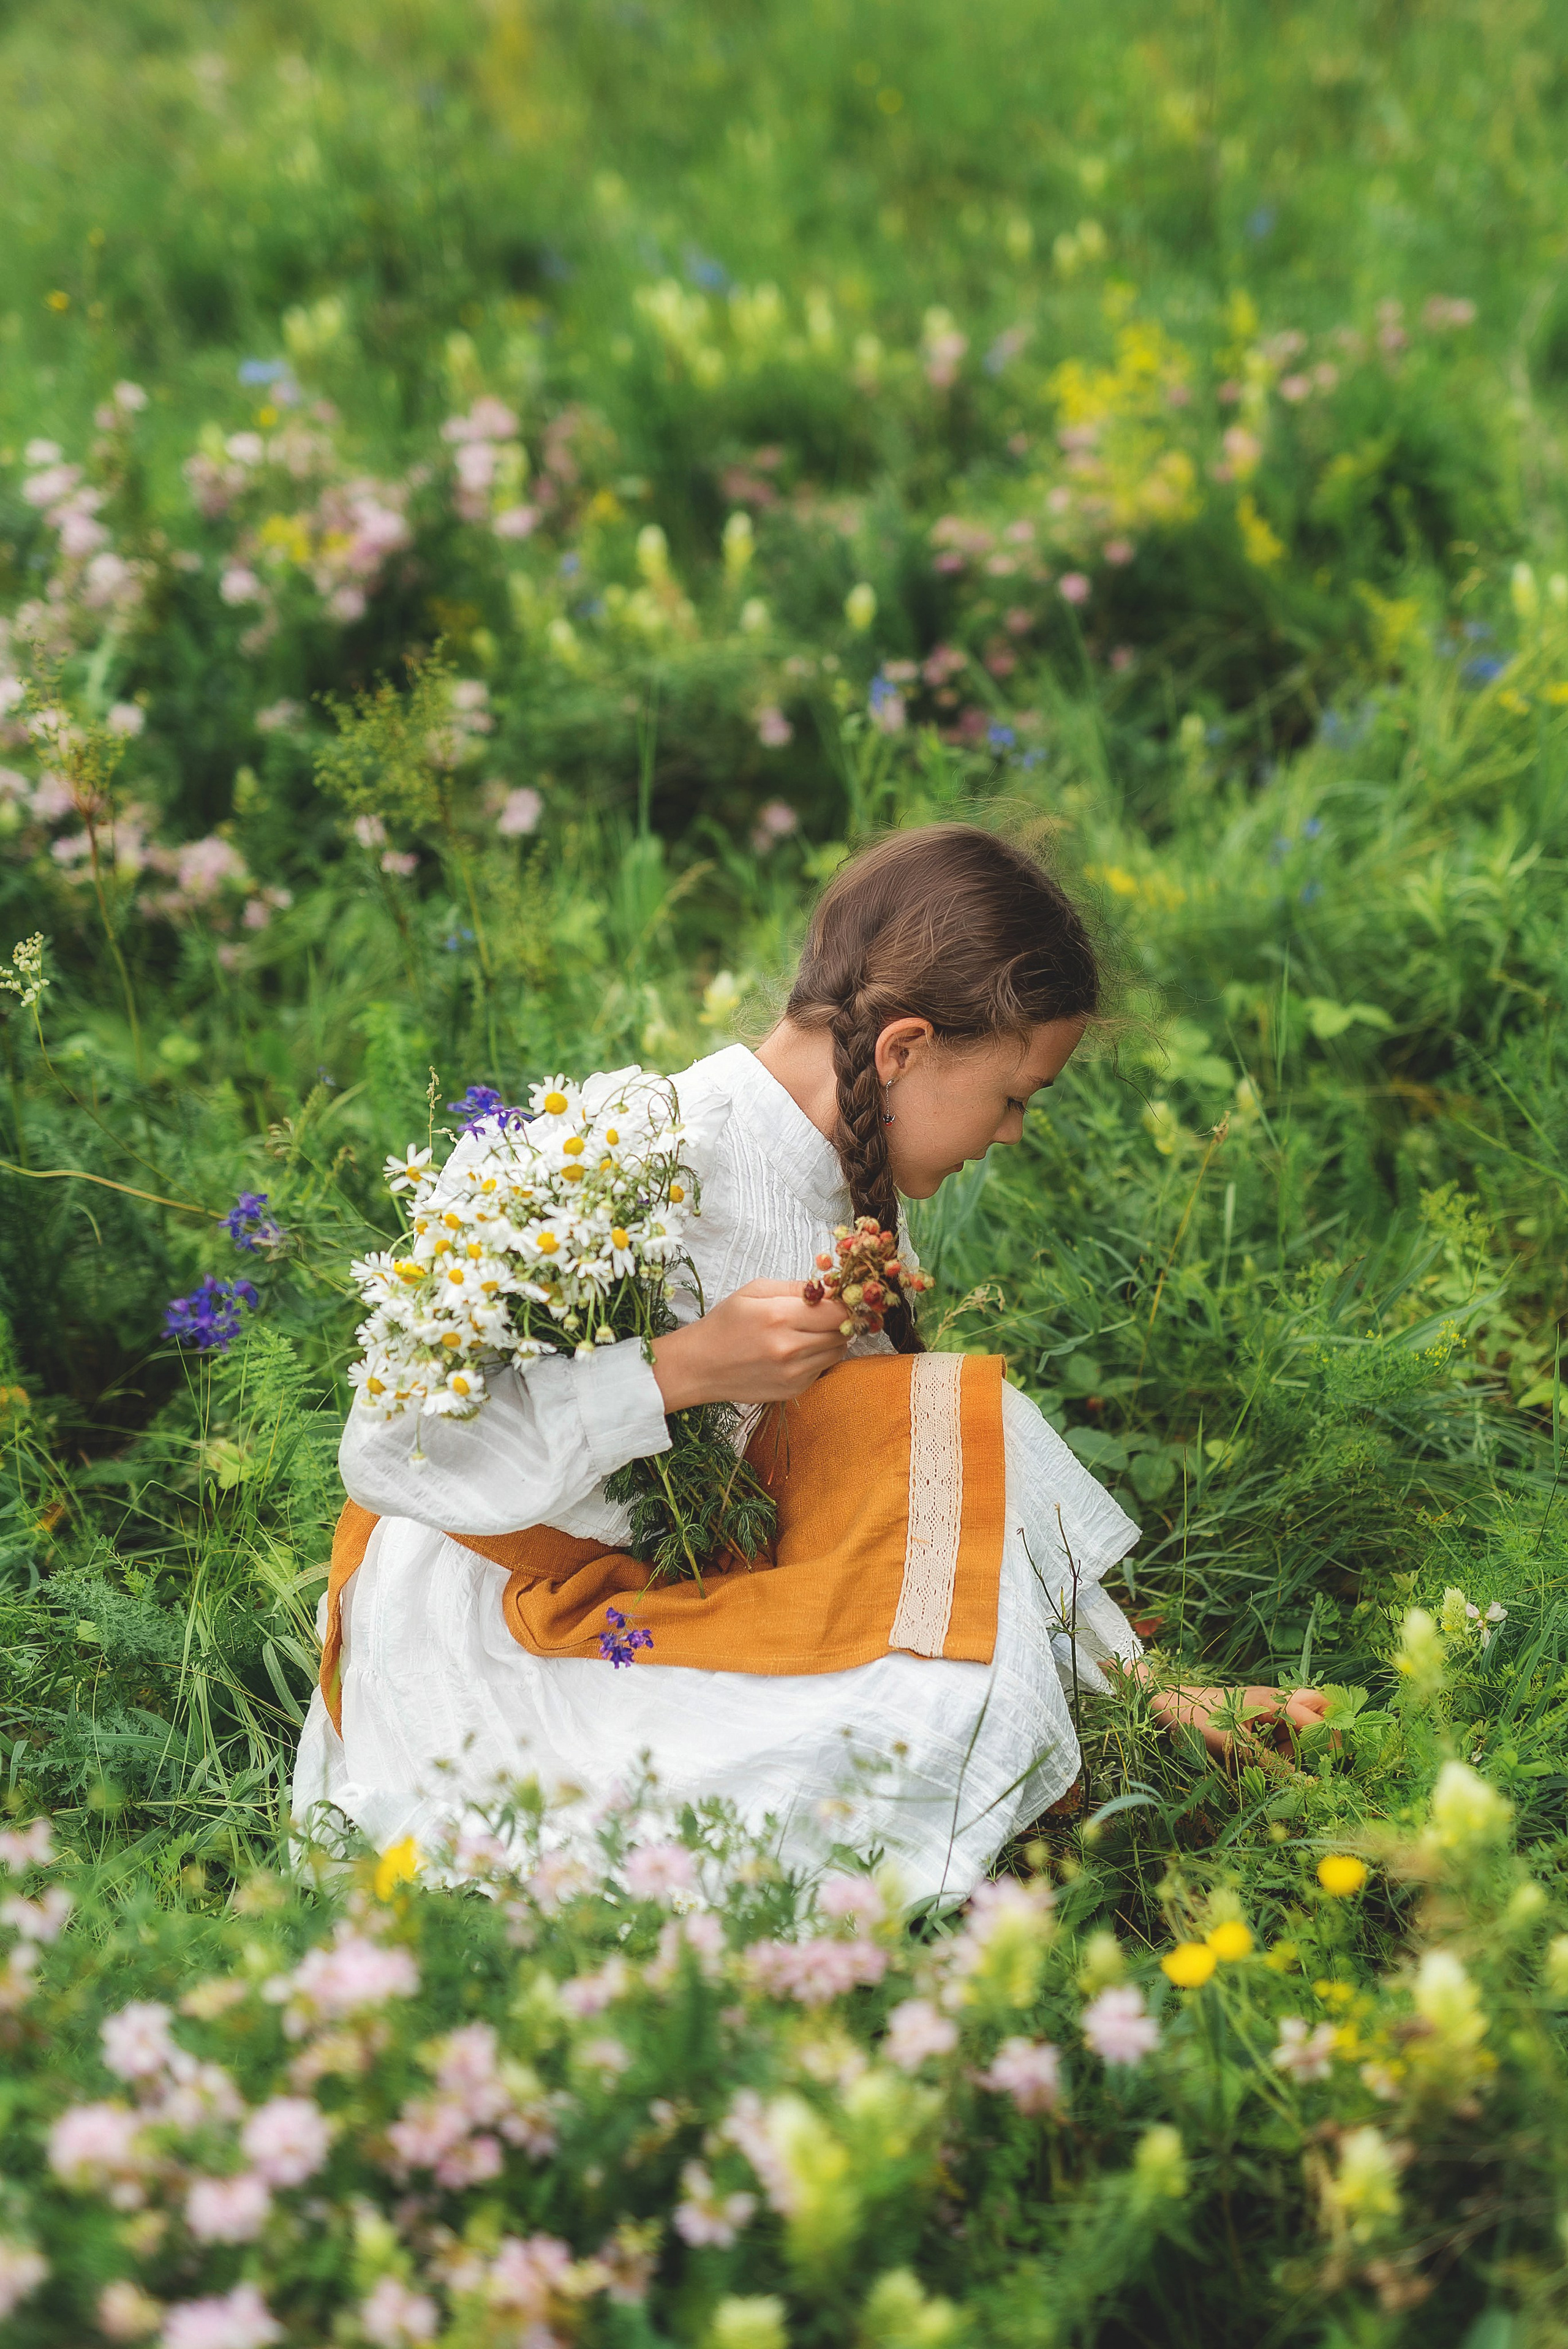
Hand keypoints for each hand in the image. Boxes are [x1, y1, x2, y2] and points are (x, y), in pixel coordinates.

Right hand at [650, 1279, 852, 1410]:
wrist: (700, 1366)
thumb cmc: (725, 1324)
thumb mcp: (753, 1291)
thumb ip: (794, 1287)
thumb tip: (829, 1288)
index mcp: (779, 1316)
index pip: (837, 1311)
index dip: (842, 1303)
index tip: (834, 1300)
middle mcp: (790, 1348)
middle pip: (842, 1332)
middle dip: (839, 1321)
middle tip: (824, 1315)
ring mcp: (793, 1373)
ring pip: (838, 1352)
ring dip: (831, 1340)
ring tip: (808, 1333)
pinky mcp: (793, 1390)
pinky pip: (823, 1369)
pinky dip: (818, 1358)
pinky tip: (796, 1352)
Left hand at [1128, 1665, 1331, 1760]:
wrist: (1164, 1704)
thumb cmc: (1197, 1719)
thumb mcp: (1236, 1747)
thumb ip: (1272, 1765)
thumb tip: (1304, 1784)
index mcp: (1272, 1700)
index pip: (1314, 1717)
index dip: (1326, 1740)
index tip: (1328, 1764)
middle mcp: (1273, 1698)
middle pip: (1316, 1705)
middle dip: (1322, 1730)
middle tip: (1317, 1757)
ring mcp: (1264, 1705)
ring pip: (1299, 1720)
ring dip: (1298, 1742)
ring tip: (1280, 1763)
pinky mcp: (1253, 1715)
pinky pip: (1279, 1728)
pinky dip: (1279, 1744)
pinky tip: (1265, 1760)